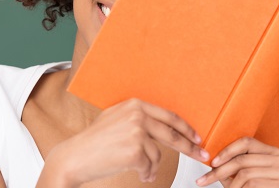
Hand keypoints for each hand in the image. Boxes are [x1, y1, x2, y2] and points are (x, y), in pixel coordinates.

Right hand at [38, 98, 208, 186]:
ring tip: (142, 171)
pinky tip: (138, 174)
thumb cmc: (95, 141)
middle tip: (203, 156)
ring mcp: (136, 131)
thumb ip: (138, 117)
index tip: (197, 138)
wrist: (75, 156)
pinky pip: (150, 166)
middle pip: (172, 133)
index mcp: (135, 104)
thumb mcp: (117, 119)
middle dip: (190, 147)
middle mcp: (137, 114)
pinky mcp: (135, 150)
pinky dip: (146, 174)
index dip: (186, 128)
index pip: (169, 116)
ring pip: (159, 154)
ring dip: (152, 166)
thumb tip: (165, 125)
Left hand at [196, 137, 278, 187]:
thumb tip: (213, 162)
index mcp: (273, 152)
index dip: (227, 151)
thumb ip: (235, 165)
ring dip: (231, 185)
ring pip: (244, 173)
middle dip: (220, 171)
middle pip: (242, 159)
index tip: (212, 162)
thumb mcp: (248, 175)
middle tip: (204, 180)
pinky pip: (251, 185)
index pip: (246, 142)